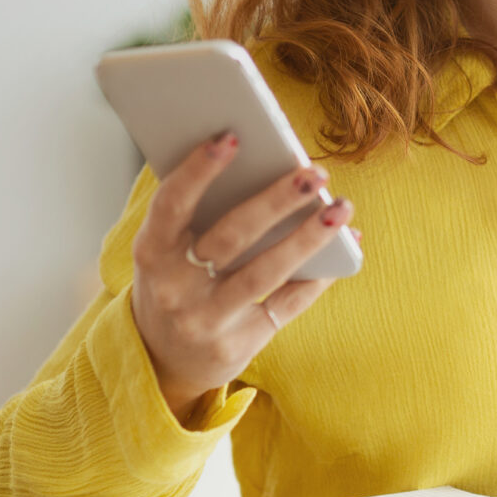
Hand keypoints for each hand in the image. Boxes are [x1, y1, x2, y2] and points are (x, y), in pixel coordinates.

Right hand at [129, 130, 355, 425]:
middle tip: (313, 172)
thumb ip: (198, 213)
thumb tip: (260, 161)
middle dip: (276, 200)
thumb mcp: (167, 250)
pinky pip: (287, 304)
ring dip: (308, 238)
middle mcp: (174, 288)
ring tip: (341, 208)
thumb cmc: (175, 281)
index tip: (231, 137)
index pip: (172, 204)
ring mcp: (205, 320)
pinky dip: (319, 274)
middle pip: (232, 236)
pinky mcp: (236, 345)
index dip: (199, 170)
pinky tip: (345, 246)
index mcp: (151, 252)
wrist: (162, 359)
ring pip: (265, 271)